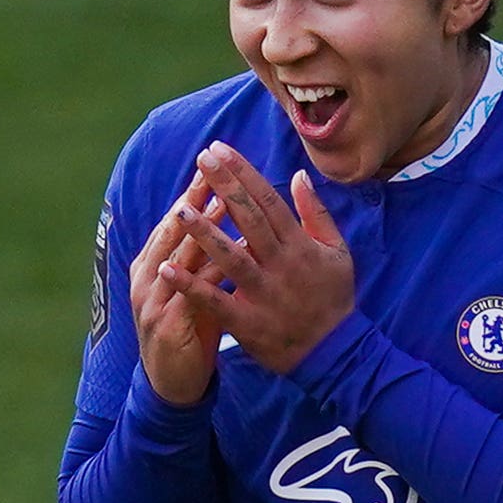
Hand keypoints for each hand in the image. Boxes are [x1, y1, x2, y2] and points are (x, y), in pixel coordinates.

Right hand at [130, 170, 222, 405]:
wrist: (171, 383)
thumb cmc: (186, 330)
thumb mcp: (189, 288)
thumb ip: (201, 256)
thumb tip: (223, 217)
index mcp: (151, 265)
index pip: (173, 220)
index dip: (193, 191)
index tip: (216, 162)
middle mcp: (146, 277)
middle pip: (172, 230)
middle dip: (195, 198)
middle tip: (217, 168)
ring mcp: (153, 300)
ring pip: (179, 256)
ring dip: (202, 229)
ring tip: (225, 203)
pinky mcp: (167, 324)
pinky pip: (192, 292)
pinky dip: (212, 272)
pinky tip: (233, 259)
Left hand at [158, 144, 354, 375]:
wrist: (334, 352)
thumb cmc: (332, 297)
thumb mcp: (337, 251)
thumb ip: (316, 213)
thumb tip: (298, 175)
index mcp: (300, 245)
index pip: (268, 201)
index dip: (243, 173)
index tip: (220, 150)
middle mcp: (281, 264)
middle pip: (250, 220)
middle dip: (225, 187)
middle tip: (201, 160)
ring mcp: (264, 293)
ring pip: (231, 258)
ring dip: (204, 234)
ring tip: (179, 209)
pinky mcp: (247, 322)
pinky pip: (215, 302)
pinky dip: (190, 286)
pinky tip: (165, 270)